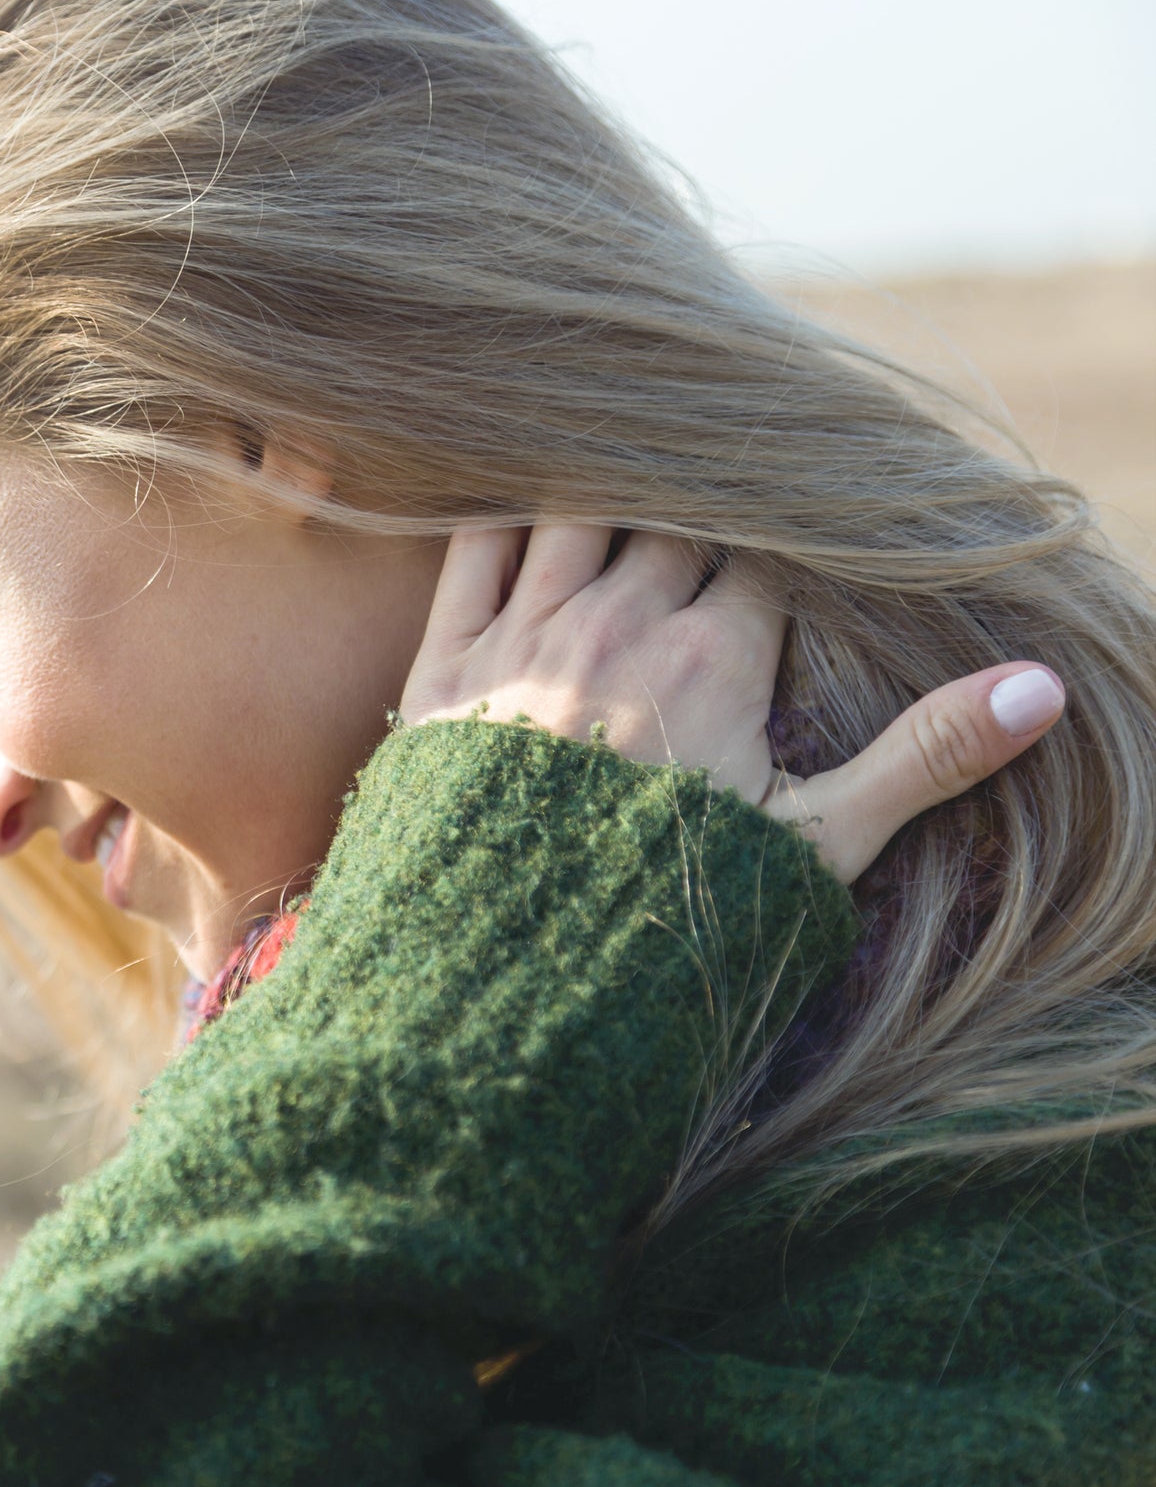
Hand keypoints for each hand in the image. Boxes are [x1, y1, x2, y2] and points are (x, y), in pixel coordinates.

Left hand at [400, 524, 1064, 885]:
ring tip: (631, 514)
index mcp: (714, 661)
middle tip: (700, 559)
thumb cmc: (679, 917)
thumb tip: (1044, 689)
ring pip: (578, 514)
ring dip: (610, 506)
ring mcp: (524, 638)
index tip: (772, 582)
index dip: (773, 565)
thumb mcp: (818, 848)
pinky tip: (524, 515)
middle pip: (670, 526)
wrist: (517, 980)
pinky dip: (501, 518)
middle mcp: (617, 626)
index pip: (759, 561)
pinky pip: (473, 550)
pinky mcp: (443, 665)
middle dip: (696, 535)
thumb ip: (926, 758)